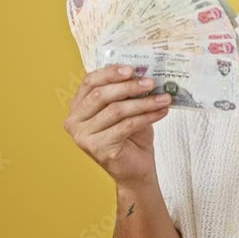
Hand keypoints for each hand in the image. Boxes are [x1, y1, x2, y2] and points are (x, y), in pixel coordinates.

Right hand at [63, 65, 172, 186]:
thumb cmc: (131, 136)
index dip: (110, 72)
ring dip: (144, 102)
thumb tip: (143, 72)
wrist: (136, 168)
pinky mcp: (98, 148)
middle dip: (129, 86)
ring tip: (164, 98)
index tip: (132, 68)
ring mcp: (84, 136)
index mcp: (78, 106)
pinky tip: (161, 112)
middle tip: (151, 82)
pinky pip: (126, 126)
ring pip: (116, 110)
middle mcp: (74, 121)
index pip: (90, 81)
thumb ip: (128, 91)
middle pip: (101, 95)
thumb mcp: (127, 108)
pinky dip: (146, 116)